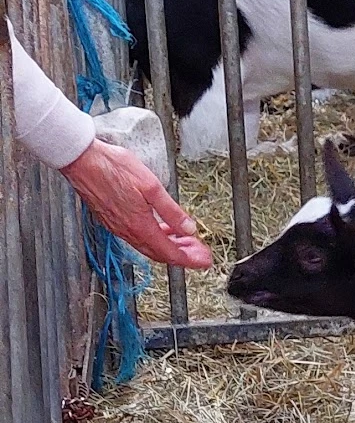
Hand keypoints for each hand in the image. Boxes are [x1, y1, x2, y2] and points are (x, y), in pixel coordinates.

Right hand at [60, 138, 214, 269]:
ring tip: (186, 241)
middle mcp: (127, 231)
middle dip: (183, 256)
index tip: (204, 261)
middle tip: (199, 254)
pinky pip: (137, 236)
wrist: (82, 161)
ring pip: (148, 245)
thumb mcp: (151, 187)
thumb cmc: (113, 168)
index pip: (170, 253)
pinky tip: (162, 228)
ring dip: (169, 246)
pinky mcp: (111, 220)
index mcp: (139, 226)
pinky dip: (154, 237)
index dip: (190, 259)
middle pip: (160, 253)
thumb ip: (171, 211)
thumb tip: (189, 228)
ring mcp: (117, 227)